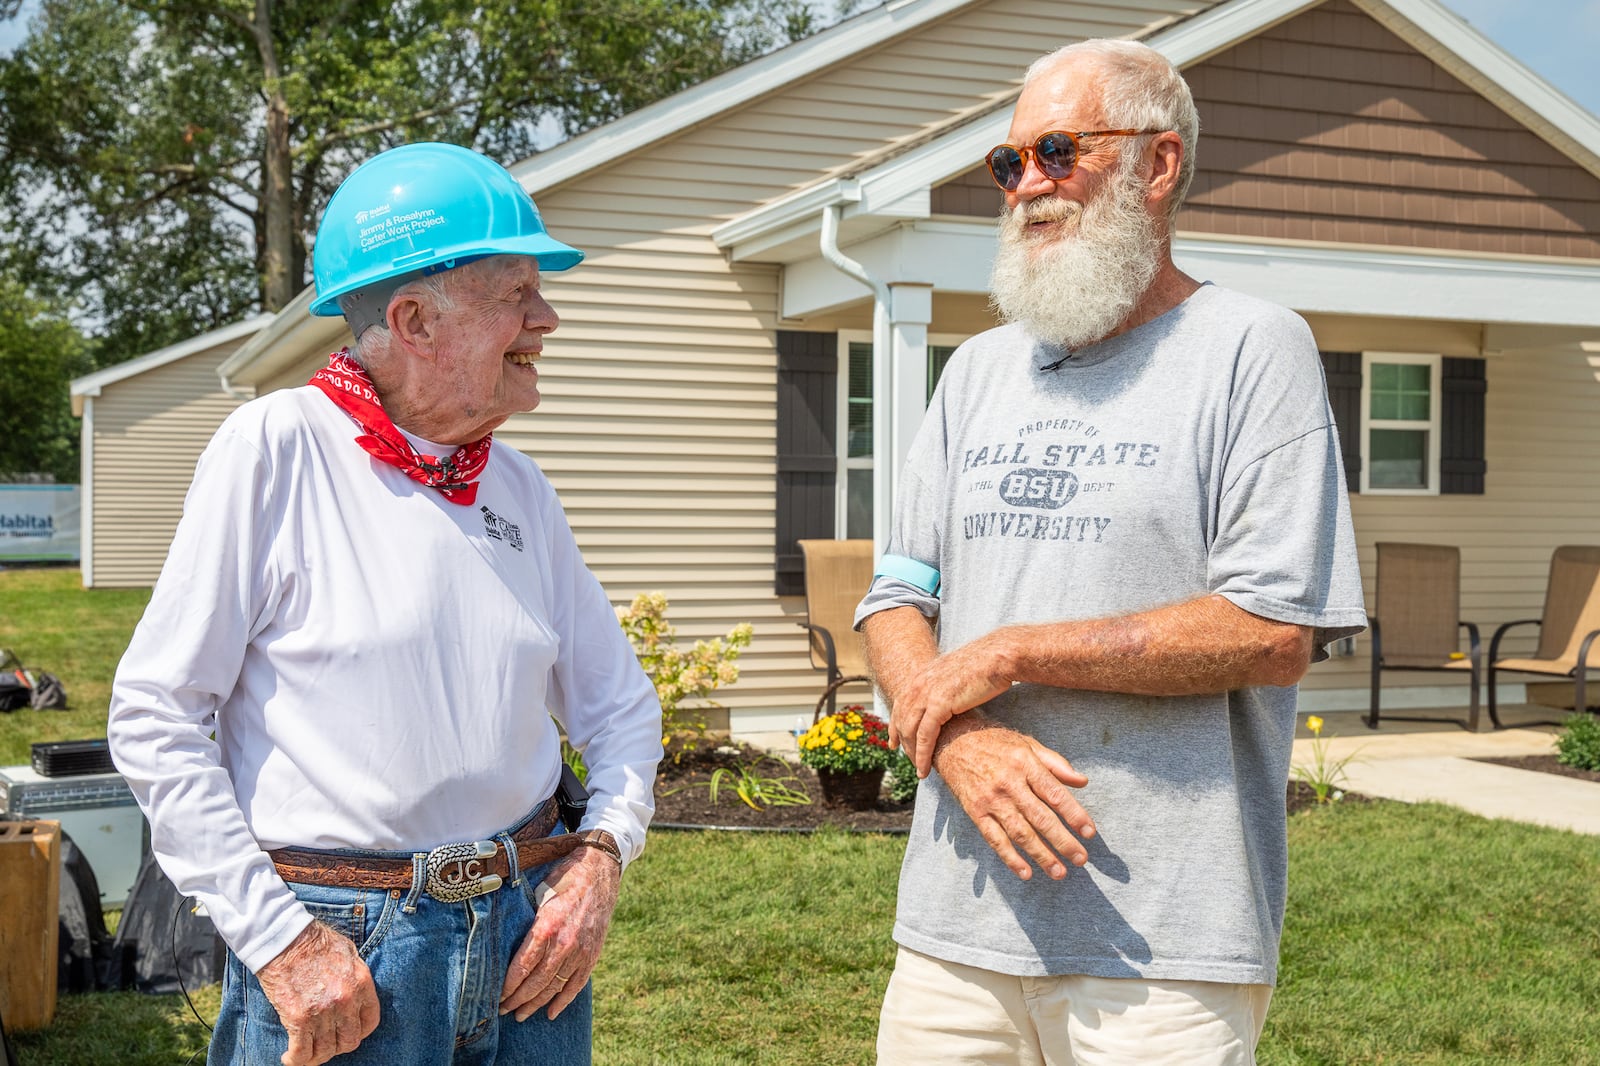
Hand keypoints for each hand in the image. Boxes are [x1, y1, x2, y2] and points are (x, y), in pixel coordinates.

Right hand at [255, 919, 380, 1065]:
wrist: (283, 938)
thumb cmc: (314, 941)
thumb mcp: (348, 952)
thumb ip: (355, 976)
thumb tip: (356, 993)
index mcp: (361, 982)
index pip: (370, 1021)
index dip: (358, 1031)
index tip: (346, 1032)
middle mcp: (346, 1000)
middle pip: (349, 1041)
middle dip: (337, 1045)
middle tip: (324, 1043)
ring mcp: (323, 1011)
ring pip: (326, 1051)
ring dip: (316, 1056)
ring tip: (306, 1052)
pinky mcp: (298, 1018)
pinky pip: (302, 1052)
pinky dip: (296, 1060)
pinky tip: (289, 1058)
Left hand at [499, 844, 620, 1021]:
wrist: (600, 869)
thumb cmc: (564, 877)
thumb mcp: (539, 894)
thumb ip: (527, 921)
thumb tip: (503, 940)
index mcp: (546, 926)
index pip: (522, 967)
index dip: (508, 987)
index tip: (496, 997)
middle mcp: (564, 943)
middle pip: (536, 982)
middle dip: (517, 1000)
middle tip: (503, 1010)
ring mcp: (581, 951)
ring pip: (554, 987)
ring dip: (536, 1004)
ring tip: (520, 1015)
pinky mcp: (592, 954)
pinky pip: (576, 984)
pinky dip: (563, 1000)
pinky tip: (551, 1012)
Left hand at [890, 636, 1012, 775]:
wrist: (997, 656)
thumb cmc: (984, 666)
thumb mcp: (955, 674)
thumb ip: (945, 686)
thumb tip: (947, 698)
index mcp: (920, 675)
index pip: (899, 705)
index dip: (894, 726)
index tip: (893, 743)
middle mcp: (918, 683)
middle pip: (901, 720)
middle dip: (903, 744)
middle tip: (909, 762)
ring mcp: (926, 693)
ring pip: (910, 730)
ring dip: (913, 754)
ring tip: (920, 771)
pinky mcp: (939, 704)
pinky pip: (925, 736)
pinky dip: (923, 755)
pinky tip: (924, 769)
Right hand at [933, 716, 1095, 880]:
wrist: (952, 741)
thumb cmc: (995, 743)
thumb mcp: (1027, 744)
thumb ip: (1055, 764)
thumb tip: (1082, 781)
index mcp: (1025, 763)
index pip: (1054, 793)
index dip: (1074, 814)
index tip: (1089, 832)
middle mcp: (1008, 783)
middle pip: (1040, 817)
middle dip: (1062, 841)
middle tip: (1081, 859)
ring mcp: (990, 800)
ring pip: (1019, 833)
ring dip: (1041, 855)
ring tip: (1059, 872)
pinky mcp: (975, 812)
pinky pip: (994, 839)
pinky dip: (1010, 858)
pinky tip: (1025, 872)